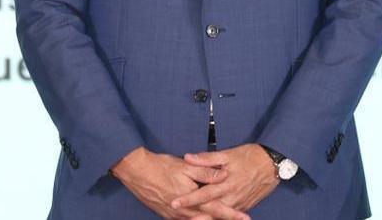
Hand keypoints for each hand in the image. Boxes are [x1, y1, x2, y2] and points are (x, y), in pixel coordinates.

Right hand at [112, 146, 244, 218]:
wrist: (136, 172)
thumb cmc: (161, 166)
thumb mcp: (185, 166)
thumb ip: (206, 172)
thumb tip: (224, 175)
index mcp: (191, 200)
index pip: (217, 209)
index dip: (232, 215)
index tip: (246, 218)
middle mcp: (184, 212)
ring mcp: (174, 215)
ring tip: (222, 218)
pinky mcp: (166, 214)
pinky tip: (200, 218)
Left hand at [171, 144, 277, 214]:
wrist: (273, 164)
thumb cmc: (250, 156)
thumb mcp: (228, 154)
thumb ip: (207, 158)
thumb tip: (188, 157)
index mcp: (226, 183)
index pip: (203, 194)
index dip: (188, 199)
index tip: (174, 203)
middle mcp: (232, 197)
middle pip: (210, 211)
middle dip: (193, 216)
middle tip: (177, 214)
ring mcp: (239, 204)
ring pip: (220, 216)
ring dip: (205, 219)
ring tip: (190, 219)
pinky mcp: (244, 206)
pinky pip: (228, 216)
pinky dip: (219, 218)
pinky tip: (208, 218)